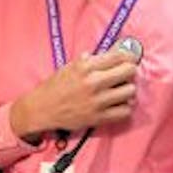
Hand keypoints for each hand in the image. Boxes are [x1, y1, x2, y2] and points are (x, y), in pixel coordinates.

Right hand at [10, 50, 137, 141]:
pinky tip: (117, 105)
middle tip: (125, 74)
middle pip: (130, 71)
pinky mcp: (99, 118)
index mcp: (86, 66)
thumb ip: (91, 60)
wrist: (42, 109)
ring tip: (121, 91)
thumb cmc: (55, 86)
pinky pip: (125, 112)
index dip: (128, 56)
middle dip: (130, 71)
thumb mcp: (70, 66)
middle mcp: (94, 82)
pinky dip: (124, 108)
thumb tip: (113, 53)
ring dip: (128, 90)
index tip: (129, 59)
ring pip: (130, 91)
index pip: (120, 56)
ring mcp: (97, 101)